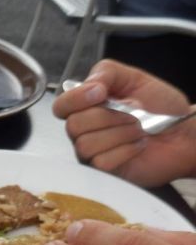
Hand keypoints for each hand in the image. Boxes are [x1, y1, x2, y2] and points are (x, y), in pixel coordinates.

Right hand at [52, 59, 195, 186]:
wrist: (183, 133)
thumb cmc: (160, 108)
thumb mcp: (135, 78)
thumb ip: (107, 72)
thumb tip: (90, 85)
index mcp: (86, 106)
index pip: (61, 105)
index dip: (76, 99)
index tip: (101, 93)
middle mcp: (84, 131)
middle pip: (73, 125)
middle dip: (109, 116)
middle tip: (133, 113)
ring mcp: (91, 153)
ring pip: (86, 144)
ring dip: (120, 133)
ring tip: (139, 129)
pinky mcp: (103, 172)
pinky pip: (101, 161)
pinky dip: (126, 150)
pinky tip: (139, 146)